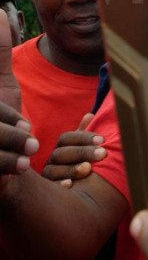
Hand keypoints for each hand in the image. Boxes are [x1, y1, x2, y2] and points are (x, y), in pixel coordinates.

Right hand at [0, 10, 36, 178]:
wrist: (2, 165)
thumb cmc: (0, 119)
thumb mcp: (0, 84)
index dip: (7, 120)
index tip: (28, 128)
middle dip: (8, 138)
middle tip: (32, 145)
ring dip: (6, 160)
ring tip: (27, 163)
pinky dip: (4, 171)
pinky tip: (18, 175)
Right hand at [41, 113, 106, 187]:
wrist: (81, 191)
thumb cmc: (87, 164)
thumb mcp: (88, 149)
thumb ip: (87, 134)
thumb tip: (90, 115)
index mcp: (62, 147)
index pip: (68, 138)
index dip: (85, 138)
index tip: (103, 140)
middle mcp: (52, 160)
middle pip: (62, 153)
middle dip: (83, 152)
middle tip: (103, 154)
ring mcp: (48, 175)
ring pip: (53, 170)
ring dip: (71, 169)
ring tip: (88, 169)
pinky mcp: (47, 192)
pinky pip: (49, 188)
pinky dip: (59, 185)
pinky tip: (70, 185)